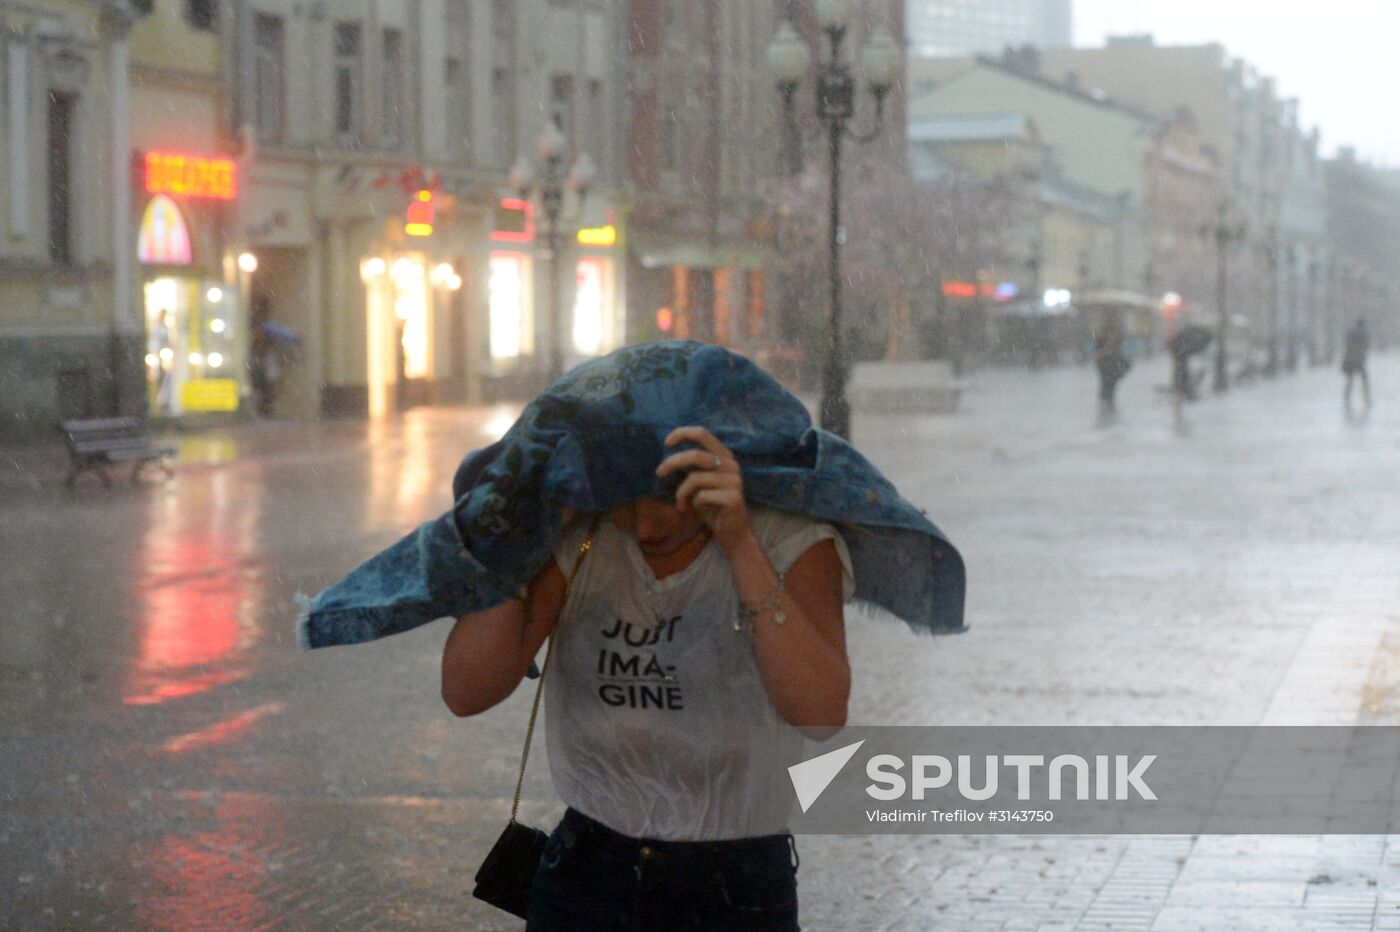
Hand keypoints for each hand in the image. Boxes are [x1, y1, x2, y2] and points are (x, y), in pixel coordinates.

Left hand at [657, 426, 751, 550]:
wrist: (734, 534)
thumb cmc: (714, 507)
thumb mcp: (701, 483)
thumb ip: (692, 468)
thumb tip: (670, 458)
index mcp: (724, 456)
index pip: (703, 434)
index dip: (682, 433)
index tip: (666, 442)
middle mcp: (731, 465)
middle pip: (695, 455)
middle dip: (672, 463)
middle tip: (659, 472)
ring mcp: (734, 481)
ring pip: (695, 479)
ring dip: (681, 493)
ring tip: (681, 505)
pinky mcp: (733, 497)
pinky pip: (701, 496)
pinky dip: (693, 504)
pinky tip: (696, 511)